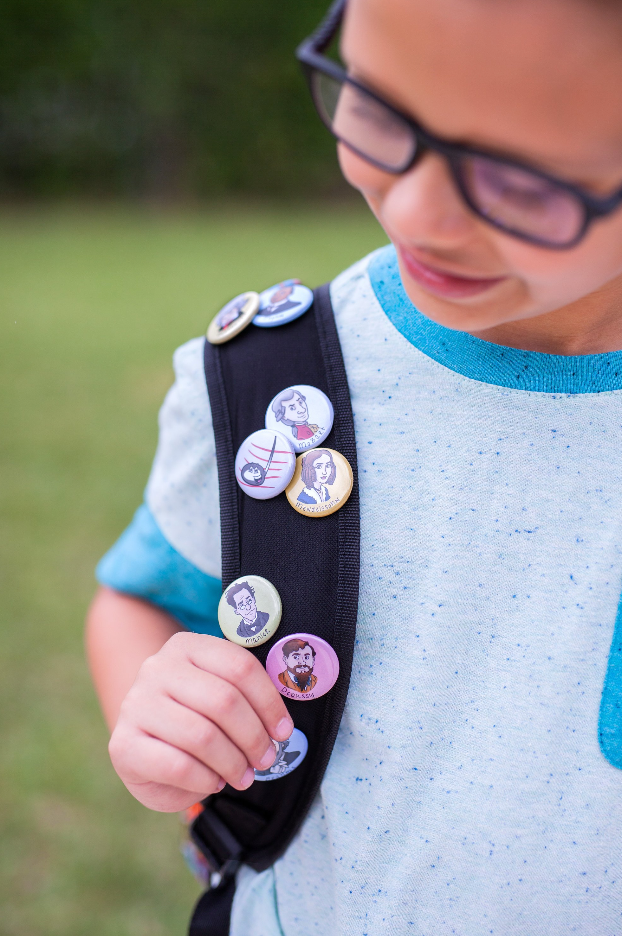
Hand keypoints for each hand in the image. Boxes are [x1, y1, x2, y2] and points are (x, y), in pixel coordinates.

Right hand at [108, 631, 293, 811]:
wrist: (142, 744)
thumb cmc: (192, 718)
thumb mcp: (218, 696)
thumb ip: (246, 697)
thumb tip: (282, 726)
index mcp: (187, 646)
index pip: (240, 667)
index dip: (270, 703)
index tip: (283, 732)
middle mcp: (158, 668)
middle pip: (224, 700)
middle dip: (254, 737)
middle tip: (266, 759)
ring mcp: (136, 704)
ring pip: (202, 735)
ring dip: (233, 762)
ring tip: (243, 776)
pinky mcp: (123, 744)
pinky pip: (178, 765)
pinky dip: (205, 780)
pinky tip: (213, 782)